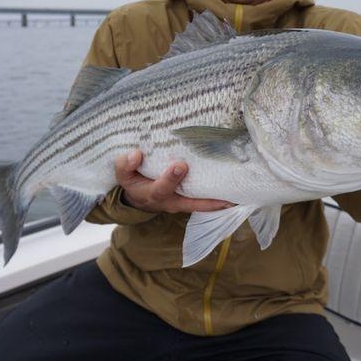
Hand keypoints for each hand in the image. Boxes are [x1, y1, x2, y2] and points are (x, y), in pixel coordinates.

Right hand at [115, 150, 233, 212]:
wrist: (137, 197)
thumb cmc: (133, 181)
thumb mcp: (123, 174)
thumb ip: (125, 165)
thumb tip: (136, 154)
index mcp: (151, 193)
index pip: (160, 188)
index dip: (170, 178)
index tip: (180, 165)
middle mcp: (169, 202)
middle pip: (188, 203)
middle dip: (205, 200)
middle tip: (223, 196)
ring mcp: (181, 203)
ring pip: (200, 206)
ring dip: (218, 204)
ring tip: (237, 199)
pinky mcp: (190, 200)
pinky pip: (204, 202)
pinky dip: (218, 200)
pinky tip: (235, 194)